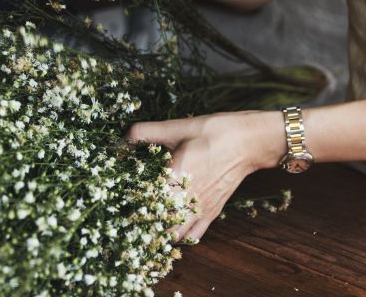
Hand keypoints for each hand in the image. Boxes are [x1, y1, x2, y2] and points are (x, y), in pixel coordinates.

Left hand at [126, 110, 286, 241]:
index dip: (128, 204)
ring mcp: (201, 209)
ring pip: (173, 235)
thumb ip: (147, 132)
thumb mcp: (179, 126)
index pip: (145, 200)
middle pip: (156, 224)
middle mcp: (188, 197)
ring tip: (144, 225)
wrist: (249, 142)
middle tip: (124, 217)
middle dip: (139, 224)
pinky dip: (178, 238)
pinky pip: (192, 236)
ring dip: (157, 234)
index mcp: (176, 174)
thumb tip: (121, 138)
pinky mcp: (211, 213)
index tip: (116, 202)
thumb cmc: (214, 132)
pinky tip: (168, 230)